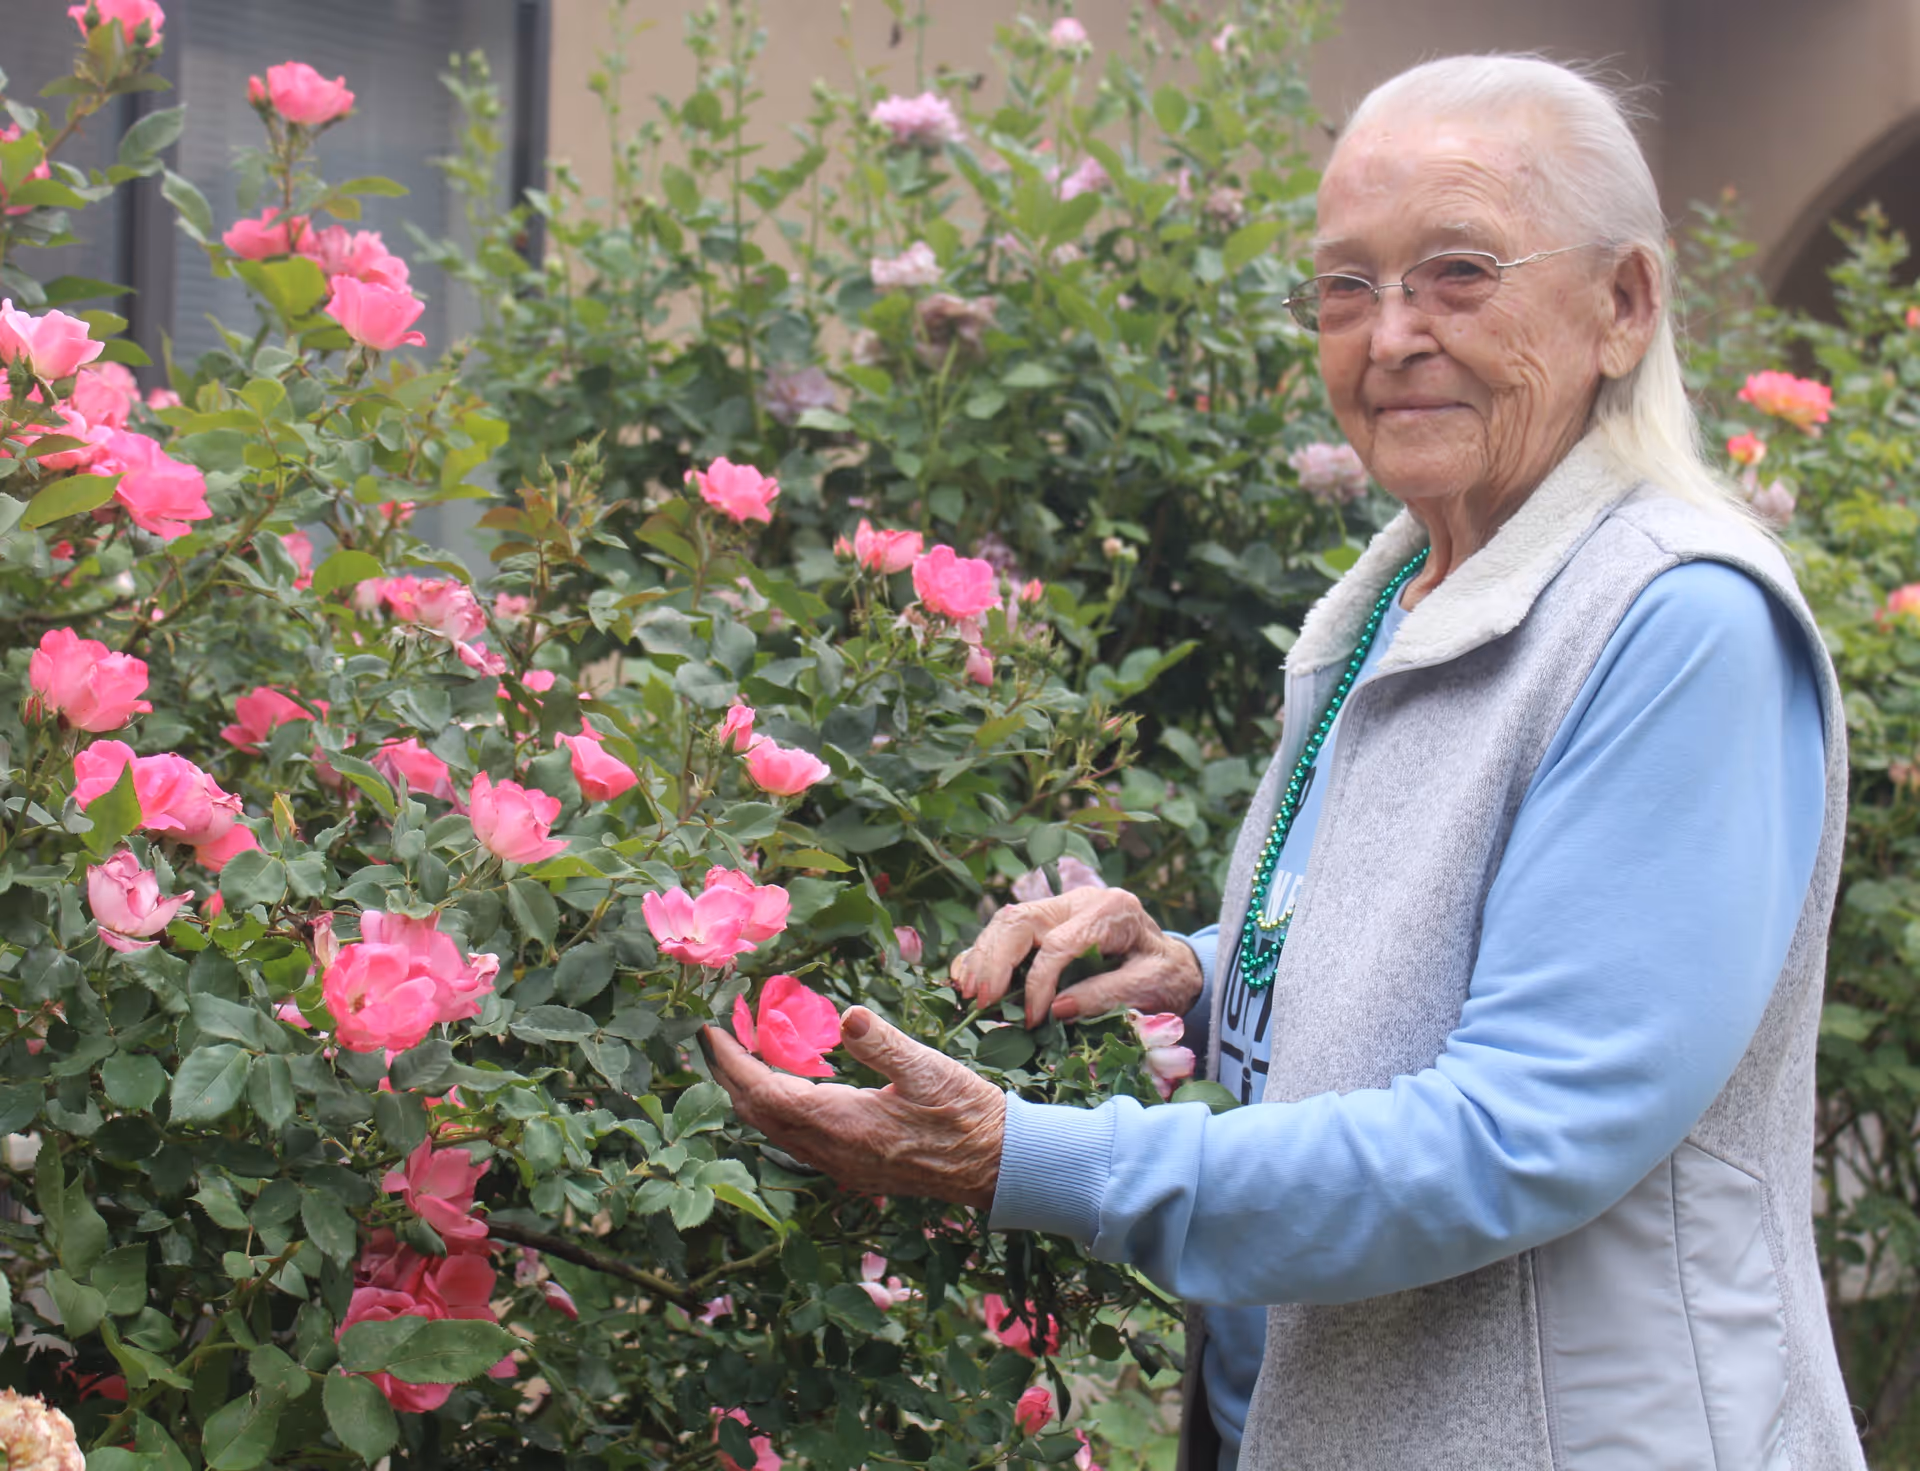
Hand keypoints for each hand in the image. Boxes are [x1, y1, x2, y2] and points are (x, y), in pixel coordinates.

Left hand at [703, 1005, 1005, 1209]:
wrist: (996, 1165)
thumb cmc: (966, 1115)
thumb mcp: (930, 1070)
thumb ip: (884, 1045)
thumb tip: (849, 1016)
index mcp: (842, 1125)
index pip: (765, 1093)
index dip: (731, 1062)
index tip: (710, 1030)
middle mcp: (831, 1151)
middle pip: (758, 1115)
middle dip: (729, 1076)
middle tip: (714, 1037)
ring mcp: (839, 1164)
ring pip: (774, 1130)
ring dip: (750, 1093)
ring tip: (739, 1056)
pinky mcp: (851, 1166)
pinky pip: (795, 1138)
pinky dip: (776, 1108)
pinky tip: (785, 1087)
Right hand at [947, 887, 1203, 1027]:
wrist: (1173, 962)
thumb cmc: (1168, 975)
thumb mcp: (1151, 986)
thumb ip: (1107, 995)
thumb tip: (1055, 1010)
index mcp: (1111, 909)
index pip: (1058, 943)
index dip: (1038, 984)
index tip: (1033, 1020)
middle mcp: (1079, 900)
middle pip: (1020, 920)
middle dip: (995, 962)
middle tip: (982, 1002)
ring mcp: (1060, 908)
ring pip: (1006, 921)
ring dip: (982, 958)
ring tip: (970, 995)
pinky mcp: (1046, 922)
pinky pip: (1005, 930)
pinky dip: (982, 953)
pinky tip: (966, 978)